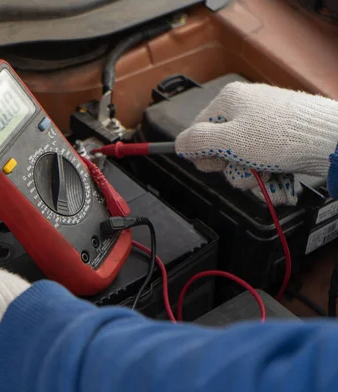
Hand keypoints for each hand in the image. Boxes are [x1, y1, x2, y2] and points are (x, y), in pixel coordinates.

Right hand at [175, 82, 337, 204]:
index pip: (198, 131)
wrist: (331, 139)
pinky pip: (266, 160)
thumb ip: (197, 142)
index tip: (217, 165)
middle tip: (248, 172)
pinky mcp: (285, 137)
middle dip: (234, 169)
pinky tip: (280, 182)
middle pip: (223, 148)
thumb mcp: (229, 141)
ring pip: (245, 159)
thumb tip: (177, 144)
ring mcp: (268, 122)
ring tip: (269, 179)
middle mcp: (247, 107)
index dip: (204, 154)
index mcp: (229, 100)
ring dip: (254, 178)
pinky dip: (271, 176)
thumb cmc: (280, 137)